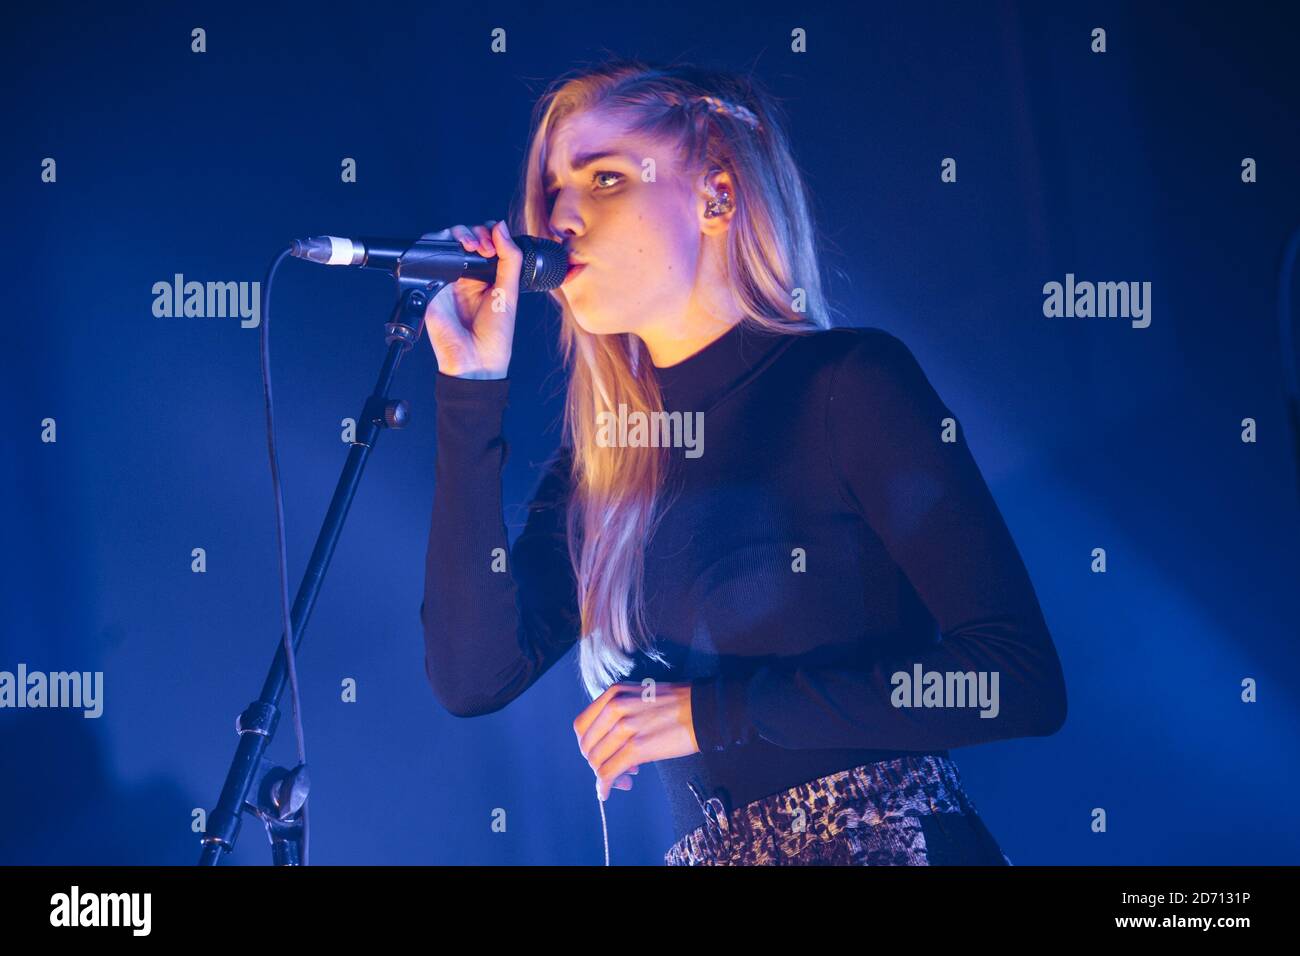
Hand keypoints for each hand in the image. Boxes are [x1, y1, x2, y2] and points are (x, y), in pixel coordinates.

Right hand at [421, 219, 521, 378]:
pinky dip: (438, 247)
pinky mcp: (430, 286)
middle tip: (484, 247)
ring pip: (445, 242)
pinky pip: (427, 258)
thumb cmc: (495, 336)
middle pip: (464, 237)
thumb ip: (509, 258)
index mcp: (486, 277)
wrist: (476, 360)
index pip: (485, 242)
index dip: (489, 234)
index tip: (495, 243)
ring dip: (458, 234)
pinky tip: (455, 254)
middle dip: (474, 232)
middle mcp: (465, 276)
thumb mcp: (509, 292)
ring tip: (472, 247)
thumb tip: (500, 226)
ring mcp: (447, 279)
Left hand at [573, 681, 700, 800]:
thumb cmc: (677, 706)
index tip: (601, 754)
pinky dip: (604, 786)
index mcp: (614, 693)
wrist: (704, 710)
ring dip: (604, 776)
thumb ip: (619, 715)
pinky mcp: (638, 747)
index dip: (588, 745)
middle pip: (587, 745)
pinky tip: (607, 792)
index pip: (581, 725)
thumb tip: (608, 747)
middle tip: (614, 771)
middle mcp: (615, 707)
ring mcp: (625, 727)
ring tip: (624, 780)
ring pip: (596, 761)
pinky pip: (609, 772)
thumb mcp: (639, 697)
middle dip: (596, 763)